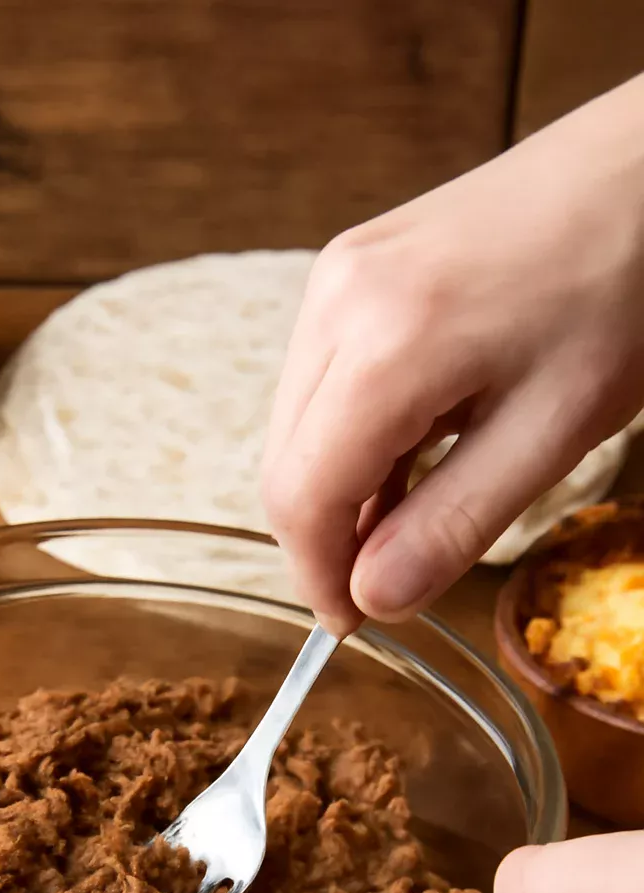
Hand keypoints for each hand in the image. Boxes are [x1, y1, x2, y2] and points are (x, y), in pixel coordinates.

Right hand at [262, 75, 643, 634]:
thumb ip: (452, 524)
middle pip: (284, 463)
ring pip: (295, 425)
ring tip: (415, 513)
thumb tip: (373, 599)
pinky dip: (350, 435)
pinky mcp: (352, 267)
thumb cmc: (620, 289)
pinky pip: (321, 379)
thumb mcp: (551, 432)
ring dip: (340, 487)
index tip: (356, 622)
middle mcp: (337, 303)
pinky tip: (411, 451)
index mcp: (385, 347)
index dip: (317, 577)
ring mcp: (337, 276)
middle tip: (390, 581)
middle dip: (325, 538)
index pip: (300, 497)